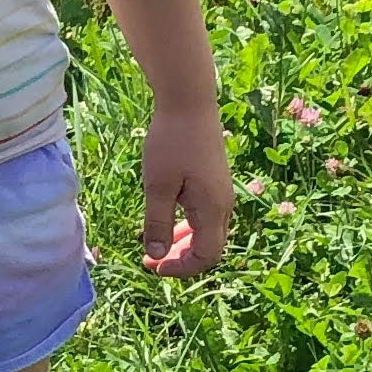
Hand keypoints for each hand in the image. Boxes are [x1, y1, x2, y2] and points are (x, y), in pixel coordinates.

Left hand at [141, 100, 232, 278]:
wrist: (189, 102)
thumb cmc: (171, 142)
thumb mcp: (157, 185)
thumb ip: (157, 222)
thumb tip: (156, 256)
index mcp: (212, 209)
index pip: (206, 256)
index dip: (181, 269)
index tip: (153, 267)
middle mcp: (223, 205)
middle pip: (209, 247)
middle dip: (180, 259)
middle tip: (148, 261)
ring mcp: (220, 192)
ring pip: (206, 231)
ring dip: (181, 243)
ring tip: (154, 245)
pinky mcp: (213, 181)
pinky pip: (203, 215)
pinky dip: (185, 225)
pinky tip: (164, 219)